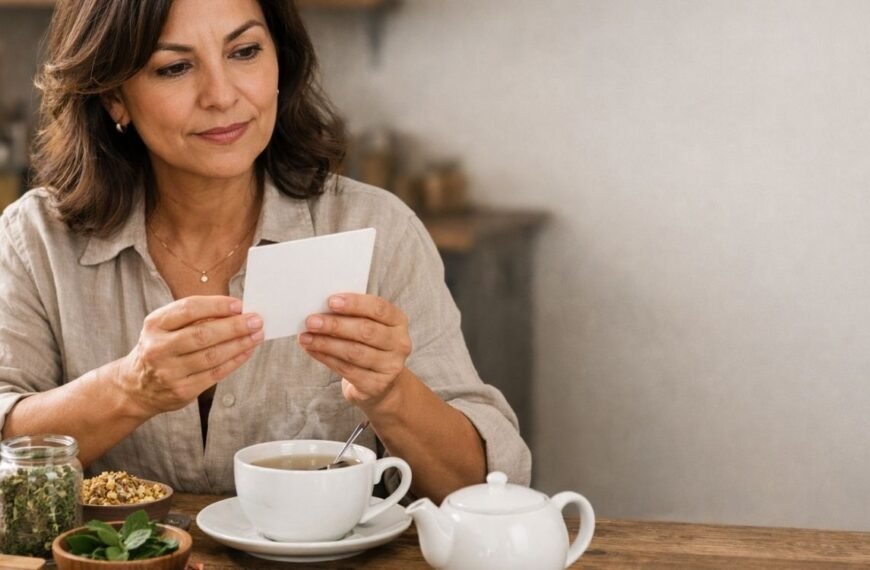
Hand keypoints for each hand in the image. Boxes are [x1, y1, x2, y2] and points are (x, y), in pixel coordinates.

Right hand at [116, 296, 262, 417]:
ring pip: (212, 356)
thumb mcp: (165, 327)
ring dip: (240, 344)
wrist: (135, 387)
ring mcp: (169, 372)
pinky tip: (247, 351)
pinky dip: (235, 361)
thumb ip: (194, 317)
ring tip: (257, 335)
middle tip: (256, 320)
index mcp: (155, 325)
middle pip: (203, 334)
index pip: (189, 309)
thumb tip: (234, 311)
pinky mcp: (182, 391)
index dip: (217, 305)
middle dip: (234, 326)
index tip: (239, 304)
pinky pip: (215, 374)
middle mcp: (159, 348)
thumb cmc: (160, 348)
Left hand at [299, 293, 411, 410]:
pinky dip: (326, 358)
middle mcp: (400, 343)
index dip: (355, 304)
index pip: (379, 308)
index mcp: (398, 321)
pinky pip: (347, 370)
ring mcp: (391, 366)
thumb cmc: (368, 346)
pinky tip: (312, 351)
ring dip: (326, 344)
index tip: (330, 301)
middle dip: (335, 325)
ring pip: (354, 352)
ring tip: (306, 338)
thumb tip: (321, 309)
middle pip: (366, 331)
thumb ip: (352, 316)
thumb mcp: (368, 326)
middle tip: (311, 321)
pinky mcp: (377, 385)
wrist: (381, 383)